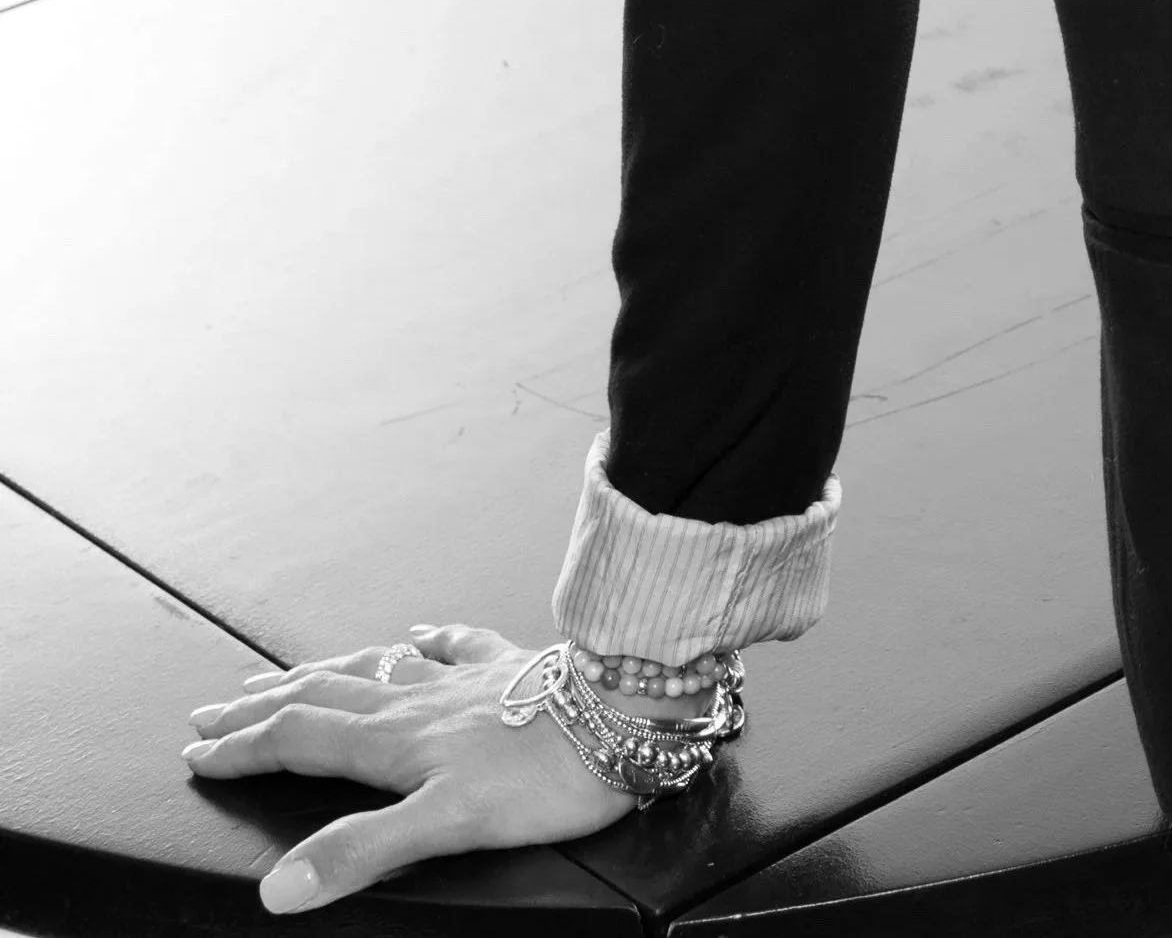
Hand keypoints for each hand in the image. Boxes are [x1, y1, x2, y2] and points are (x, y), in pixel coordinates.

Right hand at [181, 621, 638, 913]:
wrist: (627, 710)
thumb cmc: (544, 773)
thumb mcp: (443, 826)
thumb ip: (361, 852)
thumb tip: (279, 888)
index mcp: (394, 740)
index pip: (299, 740)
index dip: (244, 748)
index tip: (197, 752)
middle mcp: (419, 701)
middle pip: (323, 697)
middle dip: (262, 707)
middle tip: (213, 708)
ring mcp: (464, 679)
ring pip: (376, 667)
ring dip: (323, 671)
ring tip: (288, 673)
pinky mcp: (510, 667)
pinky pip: (455, 645)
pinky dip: (426, 639)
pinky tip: (420, 630)